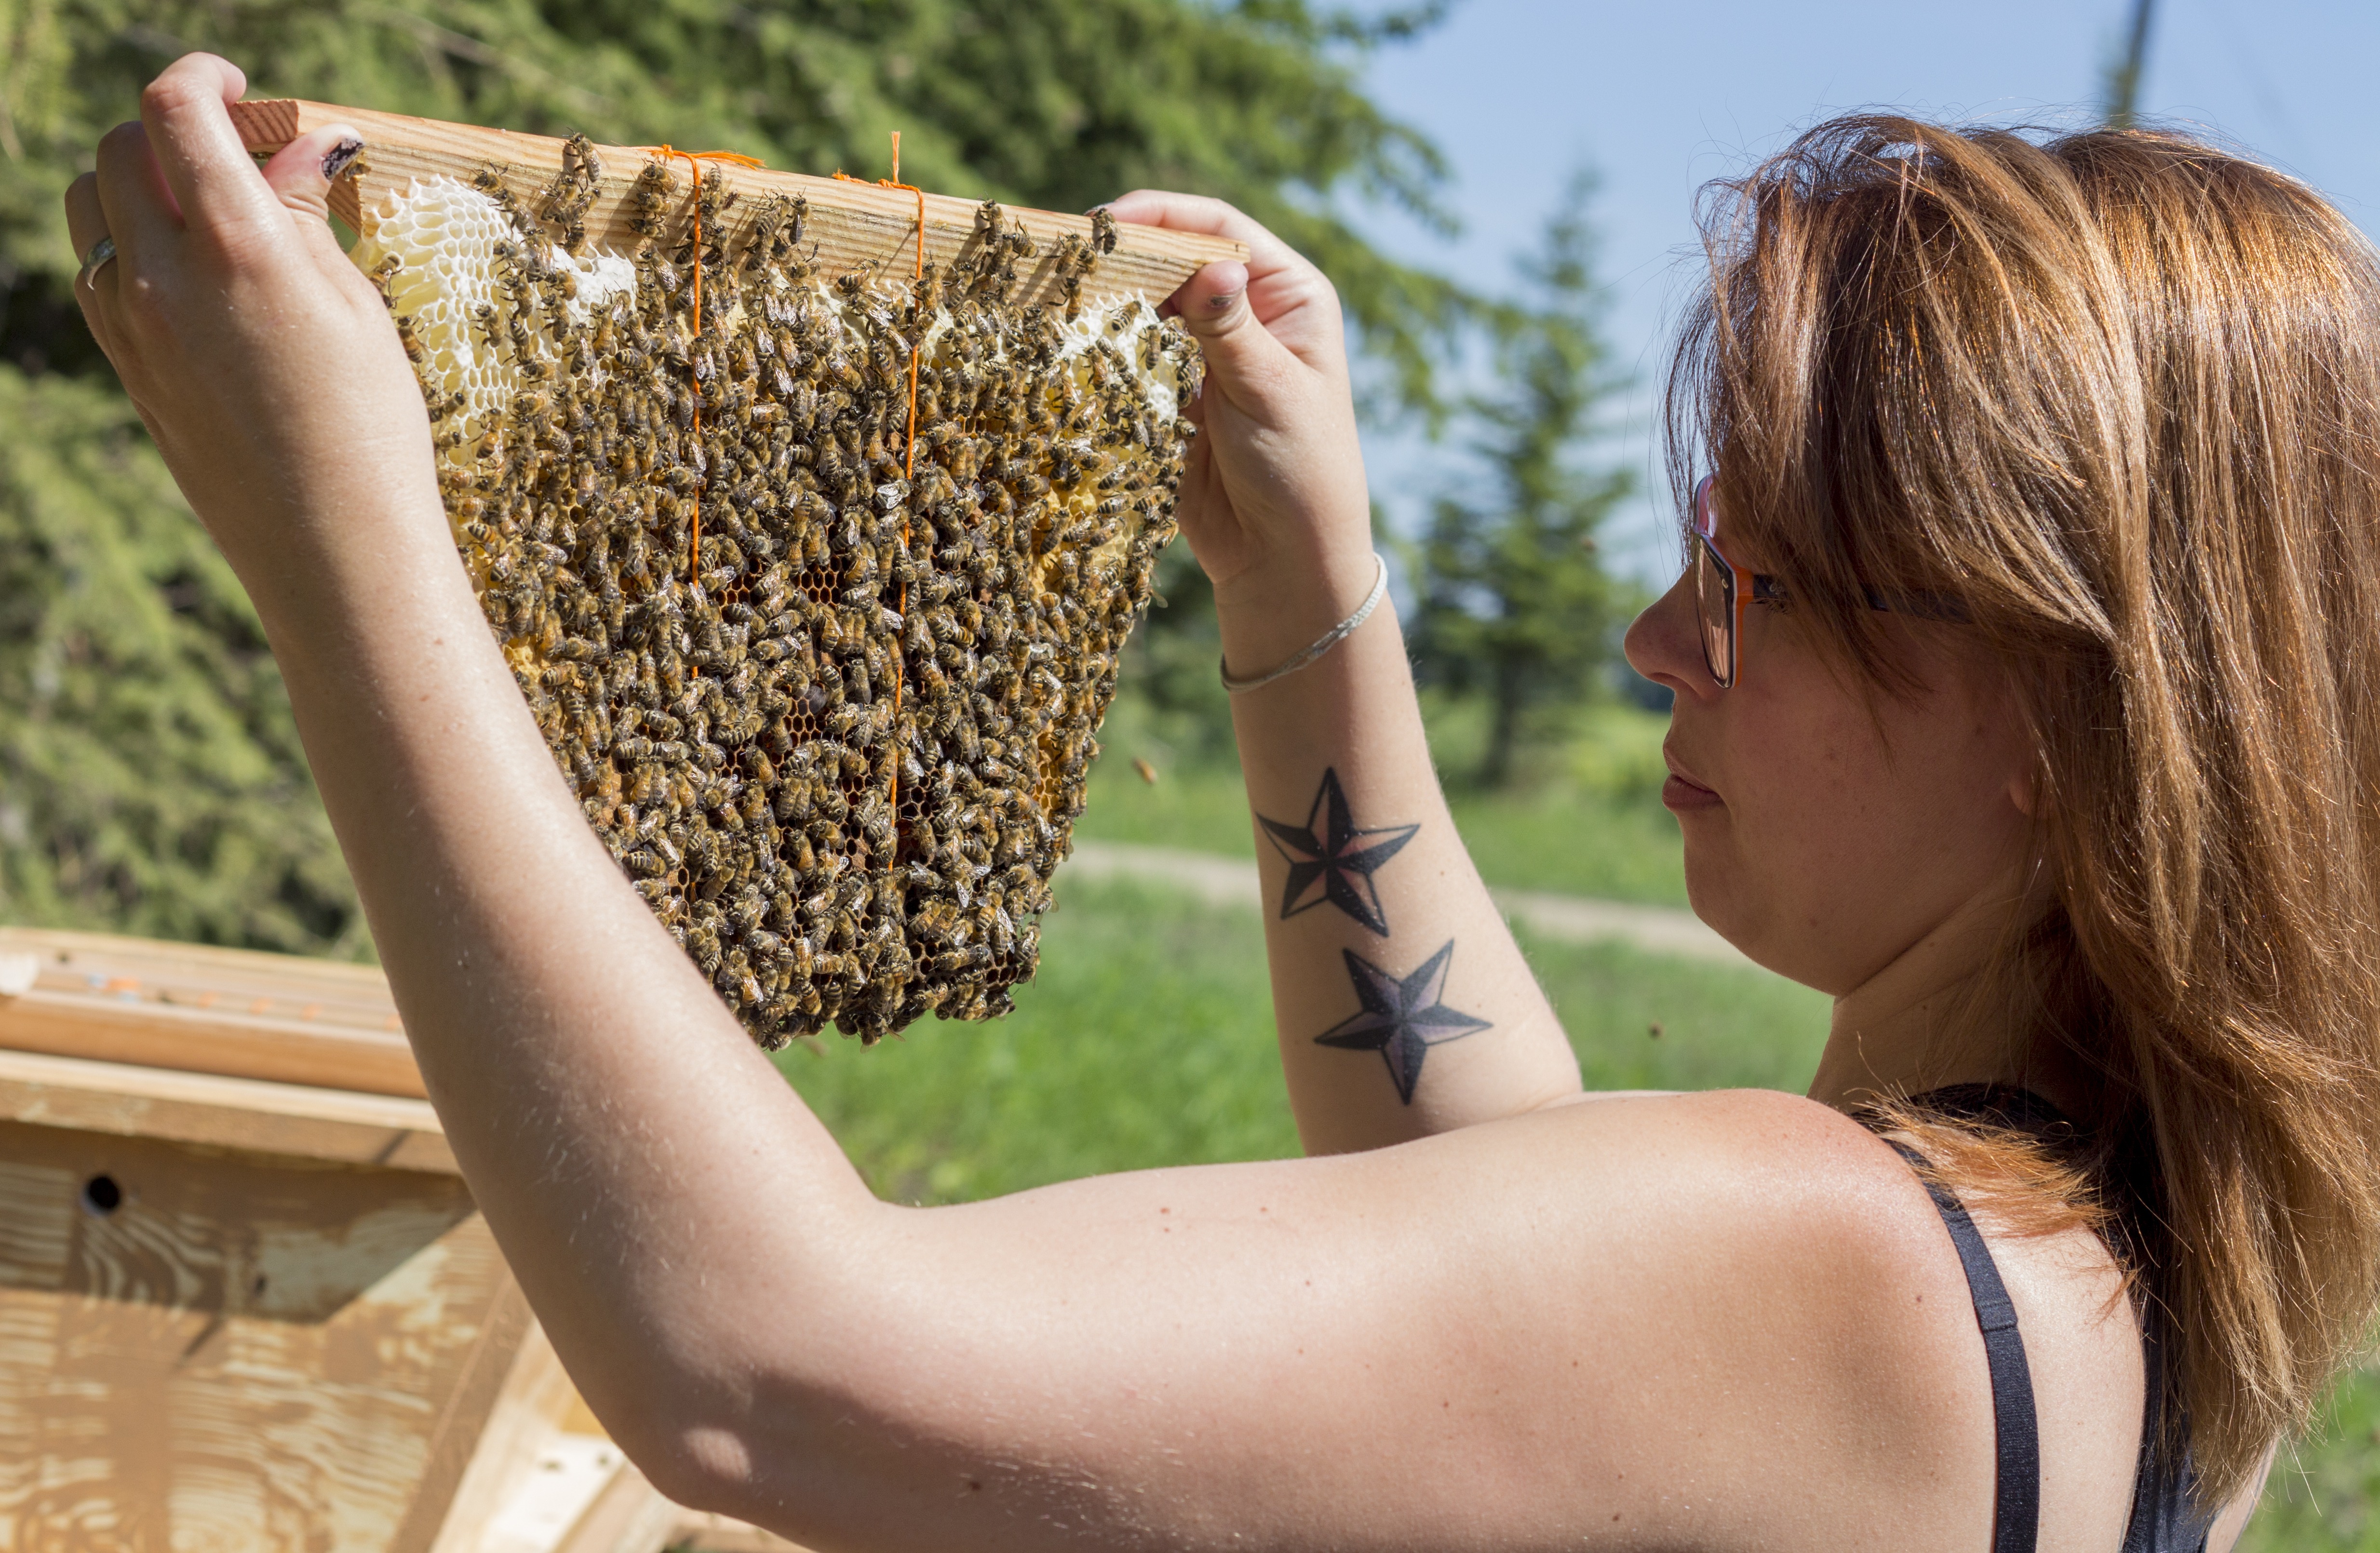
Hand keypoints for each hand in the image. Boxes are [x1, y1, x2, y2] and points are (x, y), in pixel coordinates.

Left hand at [62, 53, 442, 613]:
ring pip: (92, 211)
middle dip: (170, 128)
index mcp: (237, 248)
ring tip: (206, 213)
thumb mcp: (355, 308)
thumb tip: (291, 149)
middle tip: (233, 148)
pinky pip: (98, 278)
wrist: (333, 548)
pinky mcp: (128, 371)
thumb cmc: (371, 429)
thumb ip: (304, 218)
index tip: (237, 87)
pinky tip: (192, 279)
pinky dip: (130, 250)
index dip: (203, 78)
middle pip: (120, 150)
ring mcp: (132, 329)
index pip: (176, 111)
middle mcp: (163, 279)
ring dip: (137, 187)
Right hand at [1102, 192, 1377, 663]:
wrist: (1284, 557)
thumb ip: (1231, 328)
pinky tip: (1072, 346)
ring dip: (1109, 305)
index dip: (1163, 216)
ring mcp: (1208, 354)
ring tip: (1062, 300)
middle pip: (1176, 261)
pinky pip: (1134, 358)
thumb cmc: (1300, 468)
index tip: (1107, 222)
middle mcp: (1248, 314)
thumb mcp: (1268, 391)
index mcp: (1289, 295)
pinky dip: (1106, 351)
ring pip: (1148, 308)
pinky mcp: (1176, 394)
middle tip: (1067, 259)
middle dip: (1126, 259)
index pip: (1220, 228)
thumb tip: (1210, 266)